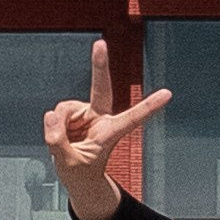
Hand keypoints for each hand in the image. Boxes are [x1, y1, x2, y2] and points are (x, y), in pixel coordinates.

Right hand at [42, 37, 172, 219]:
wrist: (77, 175)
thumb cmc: (81, 173)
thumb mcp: (69, 164)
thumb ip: (57, 141)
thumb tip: (50, 115)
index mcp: (111, 133)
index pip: (133, 118)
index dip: (149, 106)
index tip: (168, 94)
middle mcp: (100, 118)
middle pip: (100, 87)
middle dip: (99, 65)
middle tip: (100, 44)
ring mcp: (86, 114)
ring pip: (63, 109)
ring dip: (59, 125)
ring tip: (64, 143)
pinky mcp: (73, 114)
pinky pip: (56, 113)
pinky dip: (54, 125)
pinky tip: (61, 135)